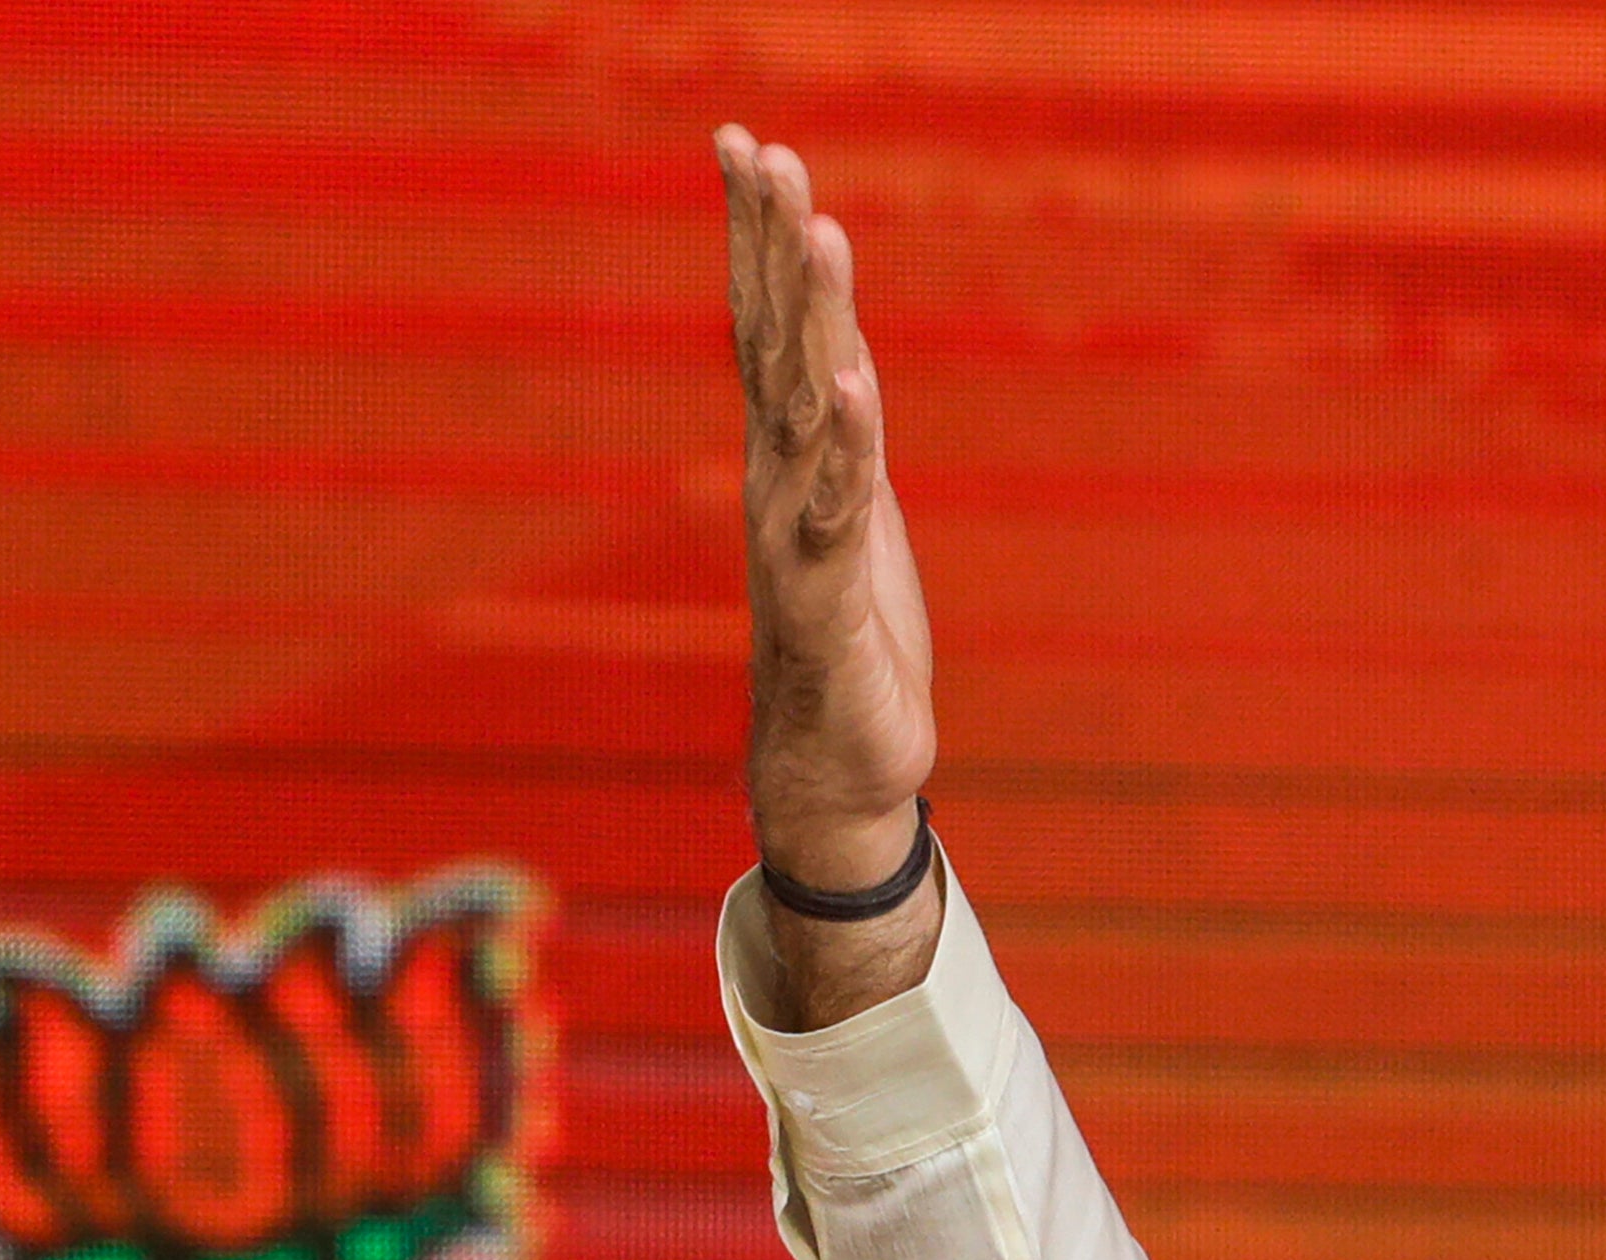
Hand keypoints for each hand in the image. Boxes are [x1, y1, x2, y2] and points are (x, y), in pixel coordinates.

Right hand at [717, 126, 943, 1020]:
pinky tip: (849, 383)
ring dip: (811, 314)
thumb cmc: (852, 643)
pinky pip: (833, 507)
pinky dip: (842, 444)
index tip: (749, 146)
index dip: (760, 236)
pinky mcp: (827, 596)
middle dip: (769, 242)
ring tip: (817, 226)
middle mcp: (778, 480)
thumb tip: (840, 353)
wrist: (840, 767)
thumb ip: (844, 437)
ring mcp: (796, 534)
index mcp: (791, 457)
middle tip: (762, 149)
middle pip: (773, 339)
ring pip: (801, 404)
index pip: (768, 324)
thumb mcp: (856, 516)